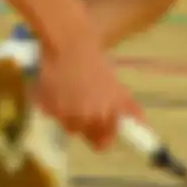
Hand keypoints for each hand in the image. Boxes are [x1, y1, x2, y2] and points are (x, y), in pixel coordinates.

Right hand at [33, 29, 130, 148]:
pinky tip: (59, 89)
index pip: (102, 143)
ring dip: (70, 114)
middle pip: (83, 134)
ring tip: (72, 93)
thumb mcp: (117, 86)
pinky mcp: (45, 106)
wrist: (68, 43)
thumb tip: (141, 124)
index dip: (104, 136)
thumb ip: (129, 108)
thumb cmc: (96, 63)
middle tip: (88, 104)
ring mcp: (62, 114)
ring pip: (66, 124)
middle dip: (86, 123)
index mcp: (103, 115)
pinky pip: (51, 114)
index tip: (104, 126)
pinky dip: (55, 106)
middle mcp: (82, 119)